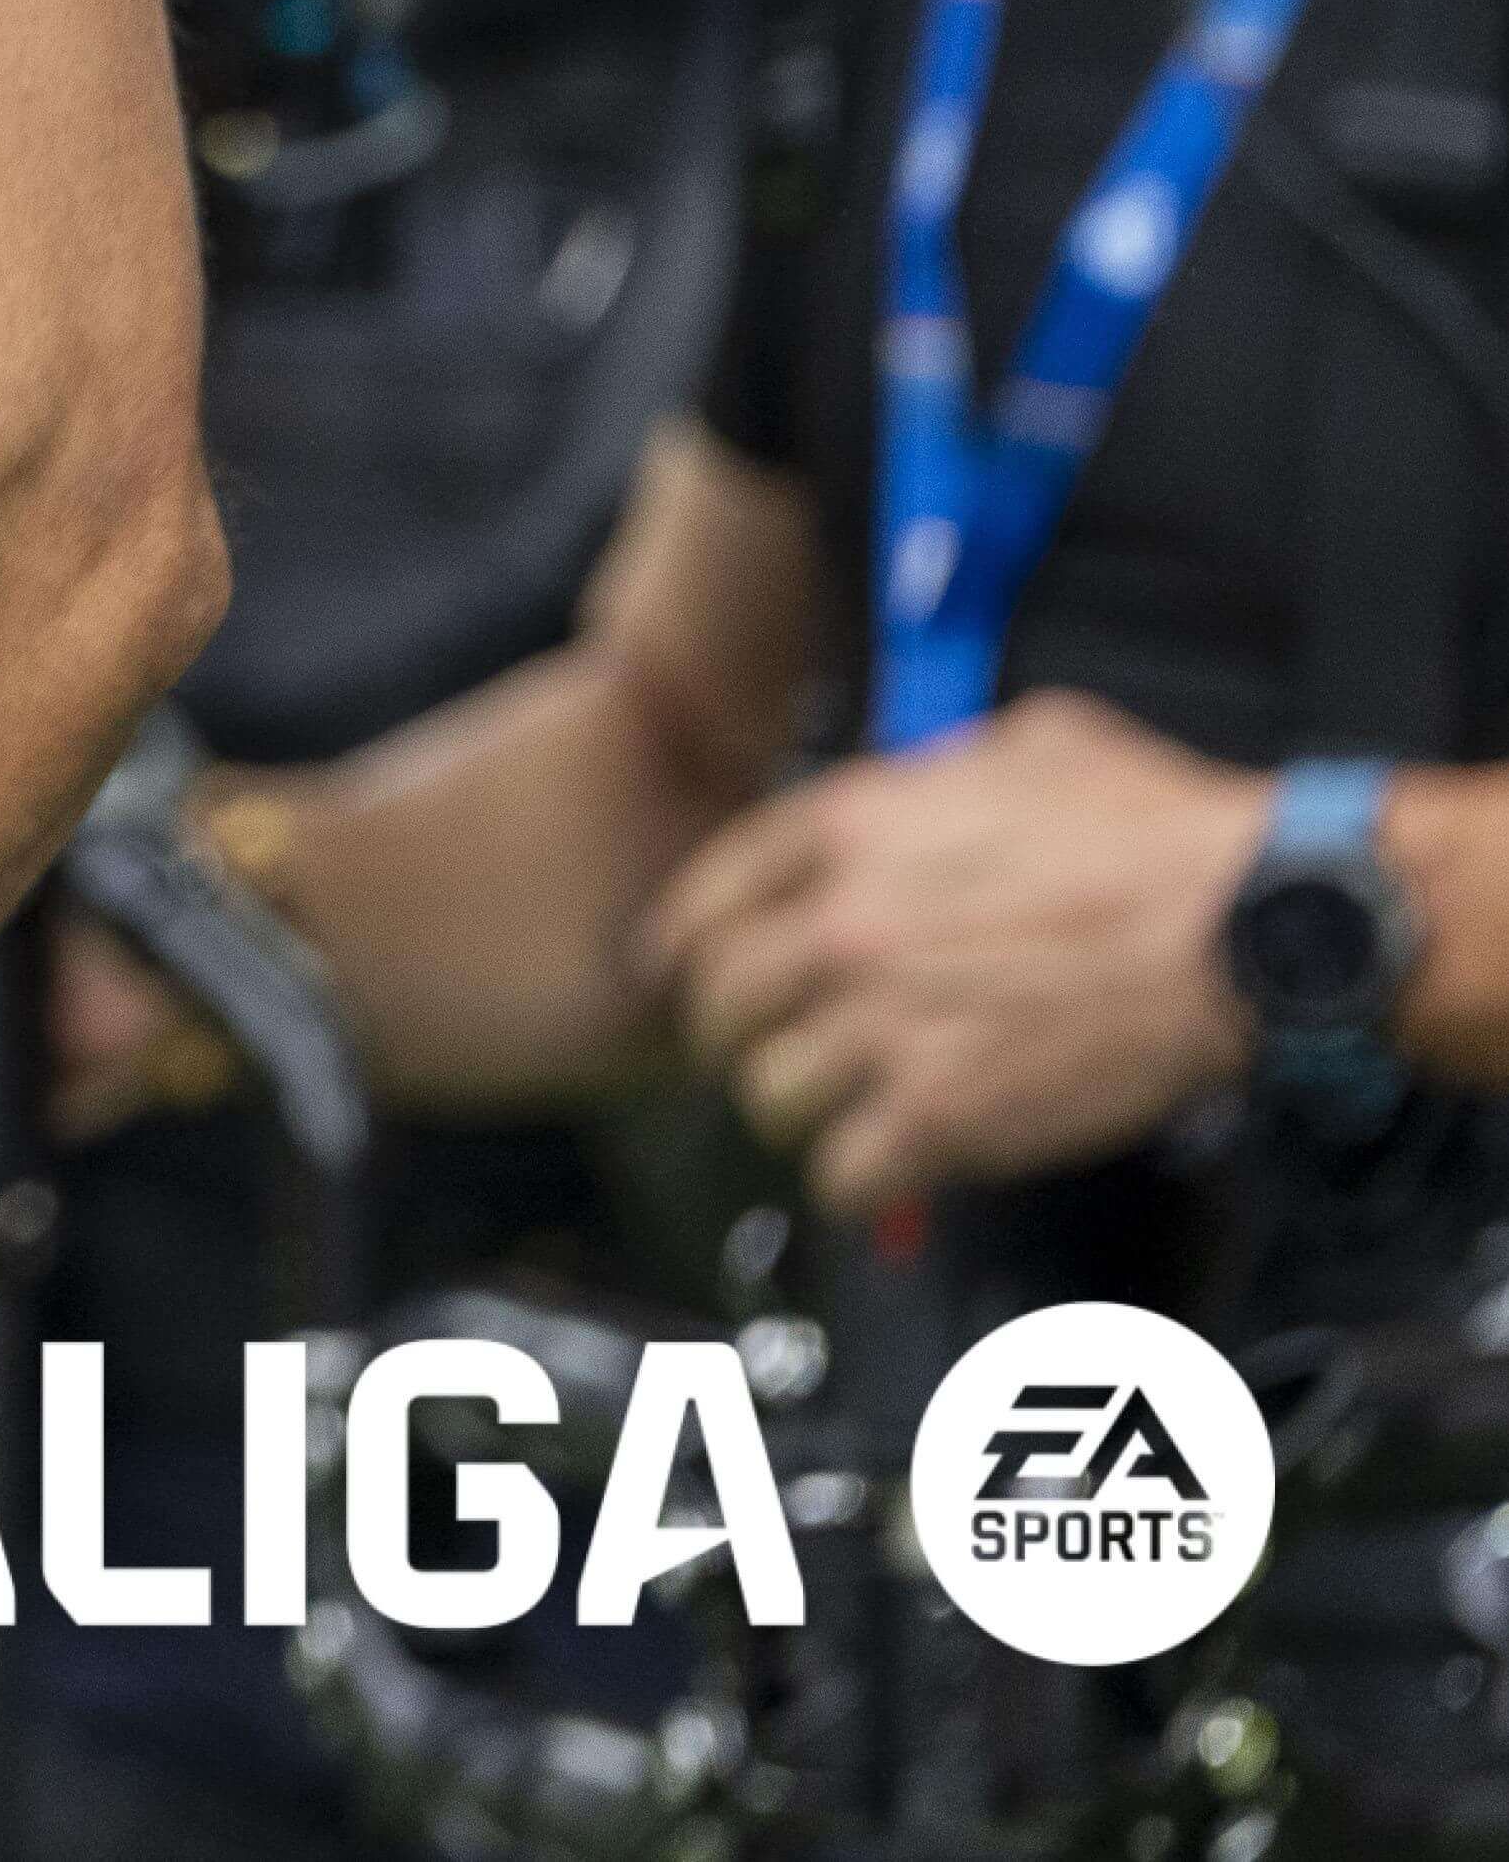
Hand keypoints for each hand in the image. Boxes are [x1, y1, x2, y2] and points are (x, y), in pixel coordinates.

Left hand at [641, 699, 1263, 1213]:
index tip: (682, 974)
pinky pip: (846, 1174)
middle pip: (719, 1002)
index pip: (710, 895)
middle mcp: (843, 926)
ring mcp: (884, 1024)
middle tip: (766, 1053)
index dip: (687, 943)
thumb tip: (925, 789)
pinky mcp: (943, 1115)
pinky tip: (886, 1175)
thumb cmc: (1162, 833)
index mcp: (849, 829)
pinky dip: (859, 1184)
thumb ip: (944, 773)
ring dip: (797, 1112)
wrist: (1248, 924)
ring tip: (834, 1115)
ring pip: (769, 1094)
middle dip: (732, 1034)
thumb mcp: (1031, 745)